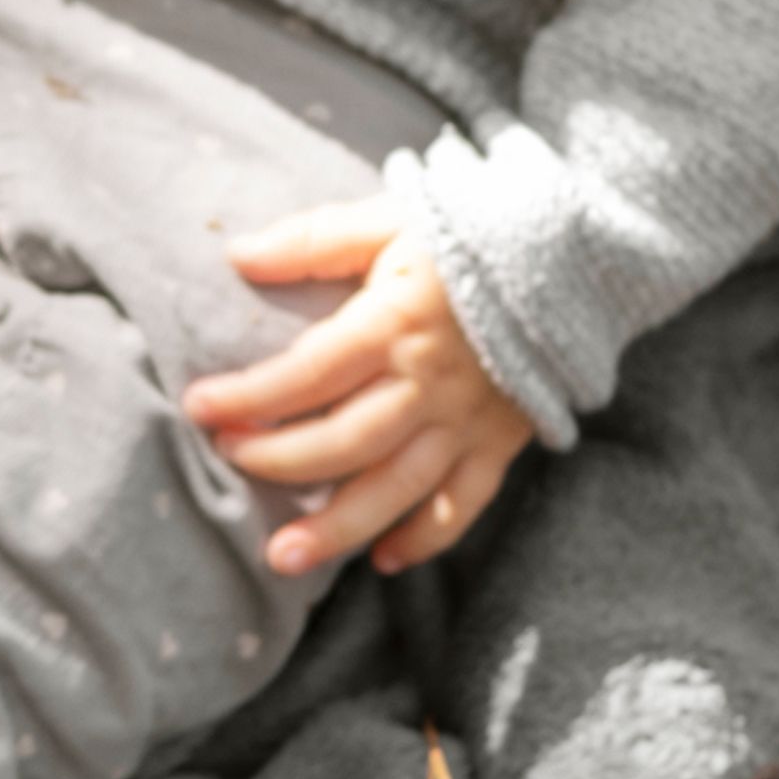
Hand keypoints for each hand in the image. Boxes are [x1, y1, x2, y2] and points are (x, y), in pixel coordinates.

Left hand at [179, 202, 542, 577]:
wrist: (579, 254)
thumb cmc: (475, 231)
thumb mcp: (391, 218)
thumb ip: (315, 240)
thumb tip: (239, 255)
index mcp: (396, 322)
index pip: (307, 372)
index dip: (249, 395)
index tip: (199, 408)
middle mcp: (430, 382)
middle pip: (344, 441)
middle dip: (280, 462)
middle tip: (230, 464)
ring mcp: (468, 420)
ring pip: (397, 487)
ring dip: (340, 528)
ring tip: (283, 556)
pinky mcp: (502, 442)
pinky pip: (464, 503)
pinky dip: (428, 538)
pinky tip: (385, 560)